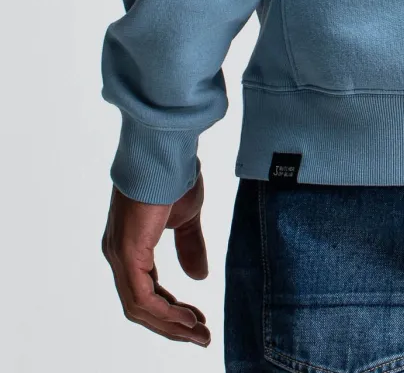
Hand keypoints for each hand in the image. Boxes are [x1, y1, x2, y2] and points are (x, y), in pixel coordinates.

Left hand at [102, 170, 210, 345]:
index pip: (145, 292)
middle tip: (201, 337)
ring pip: (140, 308)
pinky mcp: (126, 252)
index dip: (171, 311)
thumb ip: (189, 246)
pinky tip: (188, 318)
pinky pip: (142, 297)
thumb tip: (198, 277)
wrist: (167, 150)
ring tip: (199, 333)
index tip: (197, 322)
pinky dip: (165, 313)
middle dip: (172, 325)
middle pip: (141, 307)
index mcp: (130, 247)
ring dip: (171, 325)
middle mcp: (118, 254)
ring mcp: (119, 254)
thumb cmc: (174, 175)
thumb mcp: (186, 218)